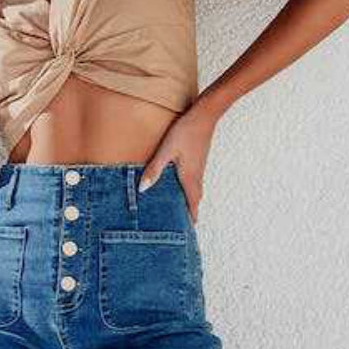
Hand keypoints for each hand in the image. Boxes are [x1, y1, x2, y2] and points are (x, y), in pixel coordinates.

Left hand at [139, 98, 225, 222]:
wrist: (205, 114)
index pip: (192, 206)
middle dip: (189, 215)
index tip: (186, 235)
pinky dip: (188, 191)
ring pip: (195, 192)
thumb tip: (143, 190)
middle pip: (194, 202)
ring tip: (180, 212)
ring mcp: (199, 169)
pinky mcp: (197, 161)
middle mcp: (197, 177)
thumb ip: (155, 170)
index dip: (190, 220)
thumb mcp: (166, 151)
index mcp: (190, 179)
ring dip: (189, 203)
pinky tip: (179, 188)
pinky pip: (194, 182)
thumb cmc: (186, 131)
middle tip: (181, 228)